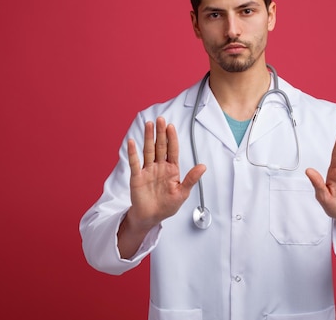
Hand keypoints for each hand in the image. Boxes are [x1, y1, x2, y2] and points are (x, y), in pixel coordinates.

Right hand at [126, 116, 205, 231]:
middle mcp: (159, 166)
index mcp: (171, 169)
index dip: (172, 138)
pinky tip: (132, 142)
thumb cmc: (167, 205)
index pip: (172, 150)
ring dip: (148, 138)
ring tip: (148, 124)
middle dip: (160, 133)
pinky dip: (133, 153)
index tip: (171, 126)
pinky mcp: (137, 177)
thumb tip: (203, 166)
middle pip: (160, 146)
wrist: (151, 217)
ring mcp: (148, 170)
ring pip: (148, 150)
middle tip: (160, 119)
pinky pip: (135, 163)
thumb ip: (191, 179)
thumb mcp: (182, 193)